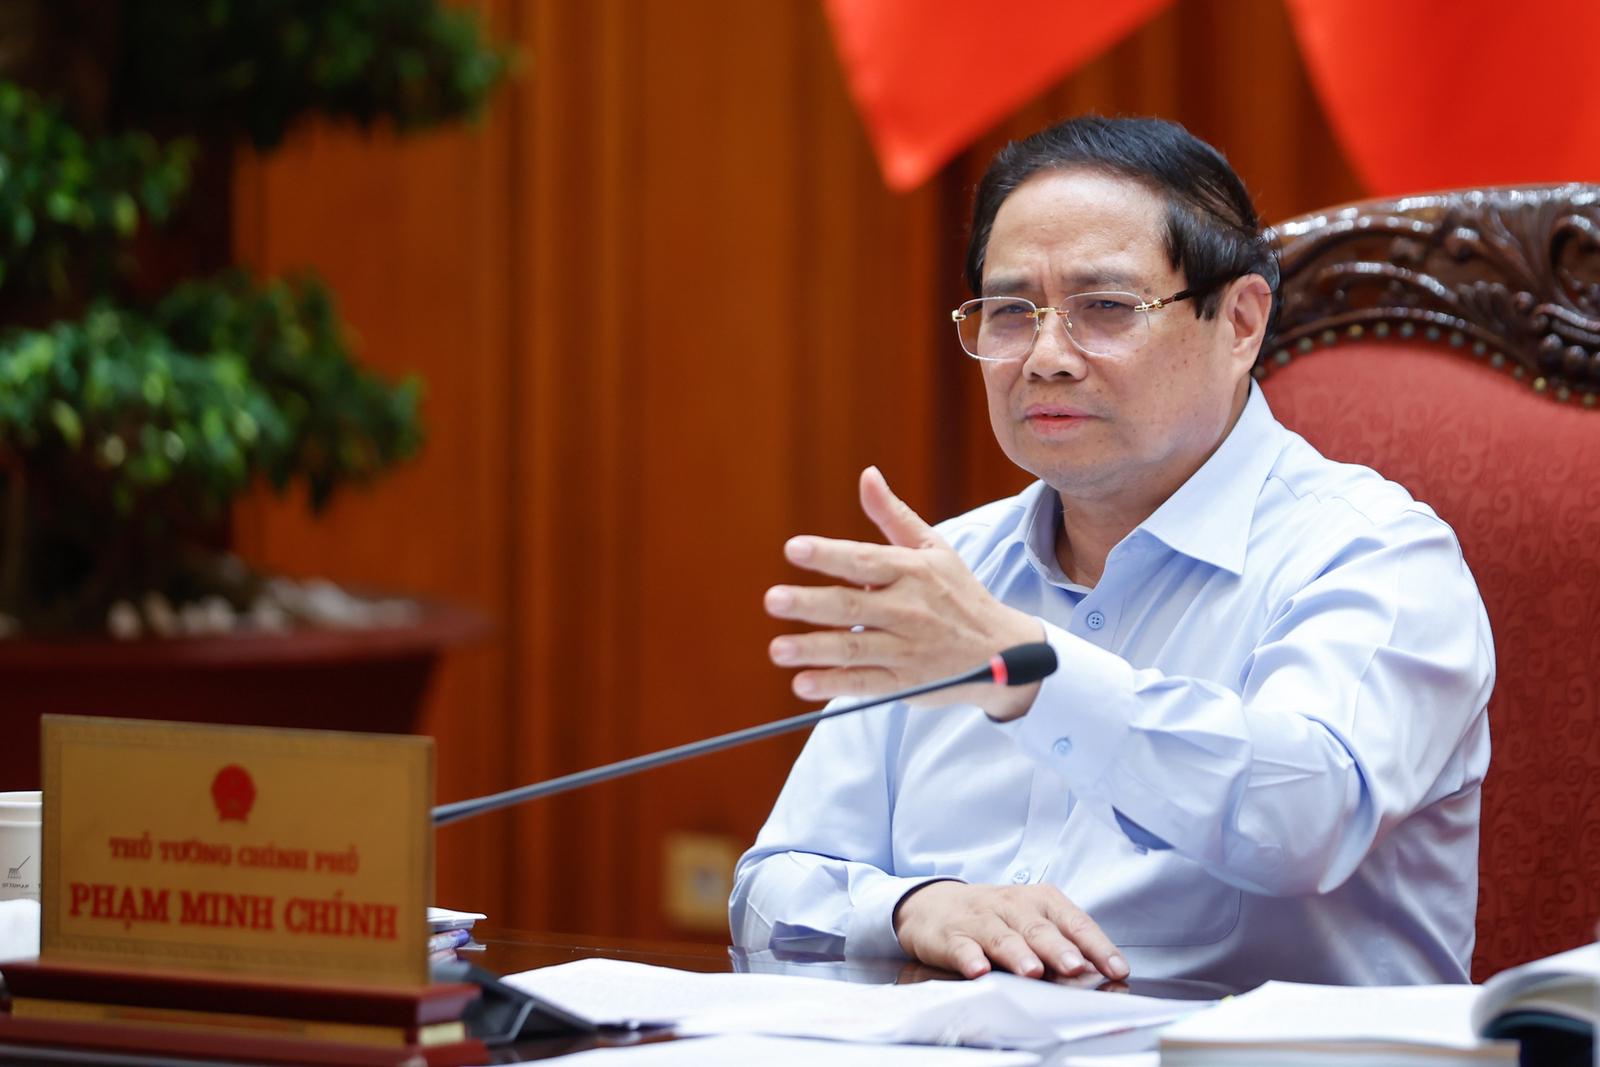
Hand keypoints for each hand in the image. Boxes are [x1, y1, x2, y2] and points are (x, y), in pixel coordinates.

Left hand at [765, 466, 1043, 719]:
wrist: (1002, 650)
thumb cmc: (957, 593)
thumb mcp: (933, 549)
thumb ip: (893, 515)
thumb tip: (867, 475)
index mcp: (912, 571)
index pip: (864, 560)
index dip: (829, 554)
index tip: (794, 548)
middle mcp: (908, 609)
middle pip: (852, 606)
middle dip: (810, 604)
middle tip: (773, 600)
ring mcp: (906, 649)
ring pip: (854, 648)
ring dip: (814, 650)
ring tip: (778, 649)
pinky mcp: (905, 684)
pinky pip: (865, 684)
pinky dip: (834, 685)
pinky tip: (803, 685)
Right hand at [893, 880, 1128, 981]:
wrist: (935, 904)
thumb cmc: (996, 917)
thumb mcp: (1032, 922)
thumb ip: (1062, 946)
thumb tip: (1096, 976)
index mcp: (1041, 901)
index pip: (1075, 922)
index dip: (1096, 946)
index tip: (1116, 968)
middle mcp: (1013, 905)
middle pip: (1039, 928)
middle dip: (1059, 949)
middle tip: (1075, 967)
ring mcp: (982, 919)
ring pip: (1003, 937)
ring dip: (1018, 954)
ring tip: (1032, 972)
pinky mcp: (952, 935)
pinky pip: (963, 946)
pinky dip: (970, 958)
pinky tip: (979, 970)